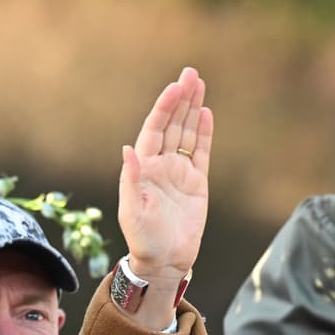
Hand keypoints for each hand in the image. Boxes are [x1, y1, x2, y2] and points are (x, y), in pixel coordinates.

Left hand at [117, 66, 211, 286]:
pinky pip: (202, 152)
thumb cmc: (142, 239)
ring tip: (199, 84)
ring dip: (193, 109)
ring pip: (188, 134)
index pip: (155, 130)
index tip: (175, 87)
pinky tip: (206, 113)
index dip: (164, 108)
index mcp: (144, 168)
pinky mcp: (197, 183)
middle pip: (173, 125)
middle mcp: (161, 166)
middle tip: (191, 73)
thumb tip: (128, 149)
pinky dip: (205, 133)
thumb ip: (131, 179)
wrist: (164, 261)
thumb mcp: (131, 210)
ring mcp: (180, 173)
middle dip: (181, 99)